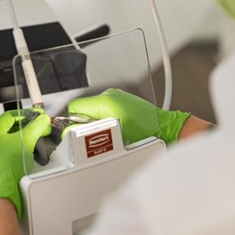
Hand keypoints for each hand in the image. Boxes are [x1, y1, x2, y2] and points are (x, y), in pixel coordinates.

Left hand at [0, 109, 50, 224]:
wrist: (0, 194)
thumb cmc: (7, 169)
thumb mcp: (27, 142)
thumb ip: (36, 127)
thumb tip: (42, 120)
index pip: (10, 116)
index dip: (26, 115)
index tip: (36, 117)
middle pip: (7, 130)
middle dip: (24, 130)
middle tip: (36, 131)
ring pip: (3, 144)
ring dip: (17, 143)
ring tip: (30, 146)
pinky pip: (0, 157)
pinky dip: (11, 155)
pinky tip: (20, 160)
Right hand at [67, 88, 189, 144]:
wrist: (166, 130)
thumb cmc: (145, 135)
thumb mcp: (111, 138)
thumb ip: (86, 134)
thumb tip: (68, 133)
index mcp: (105, 101)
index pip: (74, 108)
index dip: (72, 123)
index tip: (77, 135)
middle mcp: (110, 95)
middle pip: (82, 109)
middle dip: (85, 125)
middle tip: (96, 138)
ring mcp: (116, 97)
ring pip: (93, 110)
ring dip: (96, 123)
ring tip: (110, 135)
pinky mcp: (122, 101)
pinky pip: (104, 110)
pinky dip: (106, 120)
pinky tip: (116, 130)